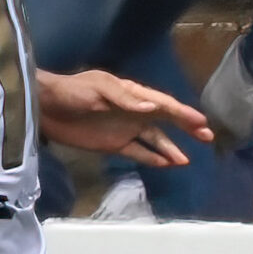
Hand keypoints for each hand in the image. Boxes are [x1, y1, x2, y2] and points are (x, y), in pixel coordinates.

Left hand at [38, 70, 213, 166]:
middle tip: (206, 137)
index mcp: (132, 94)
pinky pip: (138, 152)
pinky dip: (152, 158)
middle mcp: (134, 112)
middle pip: (165, 121)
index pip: (163, 104)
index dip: (183, 113)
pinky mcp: (113, 145)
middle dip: (186, 128)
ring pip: (155, 140)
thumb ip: (126, 100)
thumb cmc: (72, 91)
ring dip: (171, 148)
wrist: (45, 107)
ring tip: (187, 160)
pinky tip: (166, 165)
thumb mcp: (99, 89)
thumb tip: (155, 108)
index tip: (201, 122)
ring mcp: (124, 129)